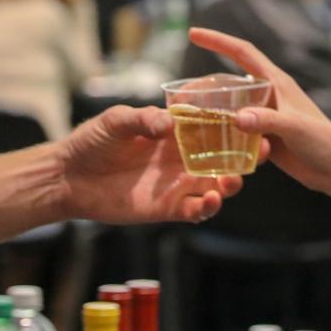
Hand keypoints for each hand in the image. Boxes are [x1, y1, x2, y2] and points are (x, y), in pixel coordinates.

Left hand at [54, 105, 243, 223]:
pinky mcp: (166, 207)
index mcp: (174, 132)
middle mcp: (181, 158)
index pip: (212, 127)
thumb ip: (142, 119)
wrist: (69, 175)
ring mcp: (176, 184)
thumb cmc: (92, 141)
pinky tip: (211, 201)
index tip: (252, 121)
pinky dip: (207, 208)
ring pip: (215, 186)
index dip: (233, 125)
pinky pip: (195, 210)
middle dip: (244, 157)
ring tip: (233, 181)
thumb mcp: (116, 121)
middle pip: (222, 158)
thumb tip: (168, 124)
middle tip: (260, 152)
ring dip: (230, 184)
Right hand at [186, 27, 330, 193]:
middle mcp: (268, 95)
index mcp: (276, 82)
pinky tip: (206, 144)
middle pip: (229, 80)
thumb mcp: (295, 128)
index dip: (218, 40)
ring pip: (229, 107)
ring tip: (187, 119)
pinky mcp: (264, 137)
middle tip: (181, 94)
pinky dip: (221, 134)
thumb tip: (237, 118)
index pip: (242, 52)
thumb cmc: (323, 143)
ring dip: (210, 111)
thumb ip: (267, 121)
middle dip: (205, 83)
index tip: (193, 33)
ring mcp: (265, 116)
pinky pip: (235, 130)